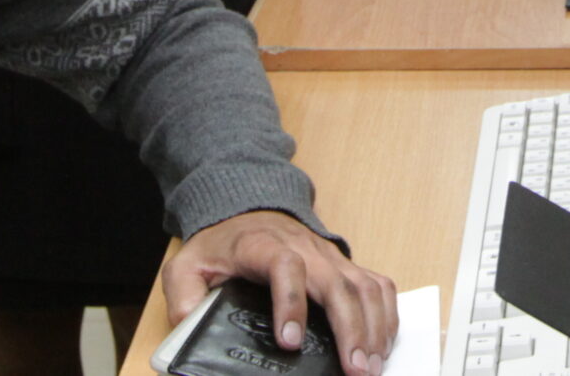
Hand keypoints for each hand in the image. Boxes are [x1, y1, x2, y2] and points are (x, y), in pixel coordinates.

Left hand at [161, 209, 400, 375]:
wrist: (247, 209)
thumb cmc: (221, 244)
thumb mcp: (186, 265)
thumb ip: (182, 296)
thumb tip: (189, 327)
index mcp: (263, 248)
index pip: (285, 268)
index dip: (291, 303)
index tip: (289, 341)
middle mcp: (305, 249)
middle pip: (336, 283)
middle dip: (350, 329)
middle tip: (354, 371)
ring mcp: (330, 256)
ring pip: (363, 286)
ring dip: (373, 327)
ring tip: (371, 367)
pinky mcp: (345, 265)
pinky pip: (377, 284)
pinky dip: (387, 314)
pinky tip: (383, 345)